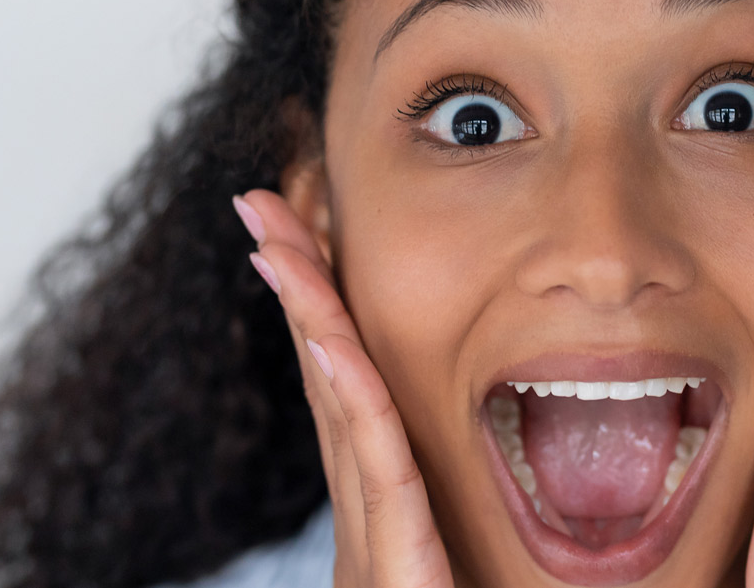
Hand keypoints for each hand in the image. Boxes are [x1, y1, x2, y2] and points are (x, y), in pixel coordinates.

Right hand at [233, 190, 452, 587]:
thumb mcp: (462, 573)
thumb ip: (459, 531)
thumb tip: (492, 488)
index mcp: (381, 522)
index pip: (347, 397)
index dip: (319, 314)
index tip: (297, 240)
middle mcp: (362, 526)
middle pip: (326, 382)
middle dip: (296, 287)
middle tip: (261, 204)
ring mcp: (368, 549)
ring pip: (342, 409)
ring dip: (308, 315)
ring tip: (275, 238)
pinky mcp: (395, 570)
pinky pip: (378, 469)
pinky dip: (352, 398)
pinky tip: (325, 337)